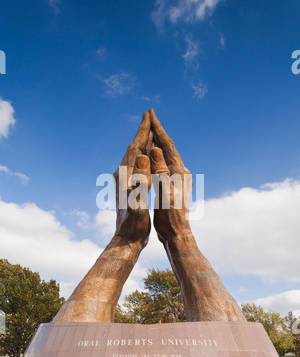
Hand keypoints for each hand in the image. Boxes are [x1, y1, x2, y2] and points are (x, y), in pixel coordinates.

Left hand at [114, 112, 152, 245]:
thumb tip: (141, 158)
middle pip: (133, 149)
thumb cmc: (134, 224)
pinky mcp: (128, 189)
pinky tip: (148, 159)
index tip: (147, 115)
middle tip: (148, 117)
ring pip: (134, 157)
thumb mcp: (138, 202)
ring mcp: (124, 182)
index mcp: (125, 176)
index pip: (134, 147)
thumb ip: (140, 181)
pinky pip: (137, 167)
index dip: (141, 131)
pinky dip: (143, 157)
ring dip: (142, 144)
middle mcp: (122, 176)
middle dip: (141, 133)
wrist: (126, 240)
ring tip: (150, 133)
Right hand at [149, 108, 244, 321]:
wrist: (178, 235)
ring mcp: (178, 179)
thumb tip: (157, 148)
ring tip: (150, 132)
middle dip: (158, 130)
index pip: (167, 143)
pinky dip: (157, 156)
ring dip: (158, 142)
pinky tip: (152, 159)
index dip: (158, 127)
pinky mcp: (173, 187)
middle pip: (169, 146)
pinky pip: (164, 165)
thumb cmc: (169, 216)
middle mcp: (180, 172)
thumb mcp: (164, 191)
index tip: (150, 112)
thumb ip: (160, 170)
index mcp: (177, 171)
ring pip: (167, 155)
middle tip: (149, 115)